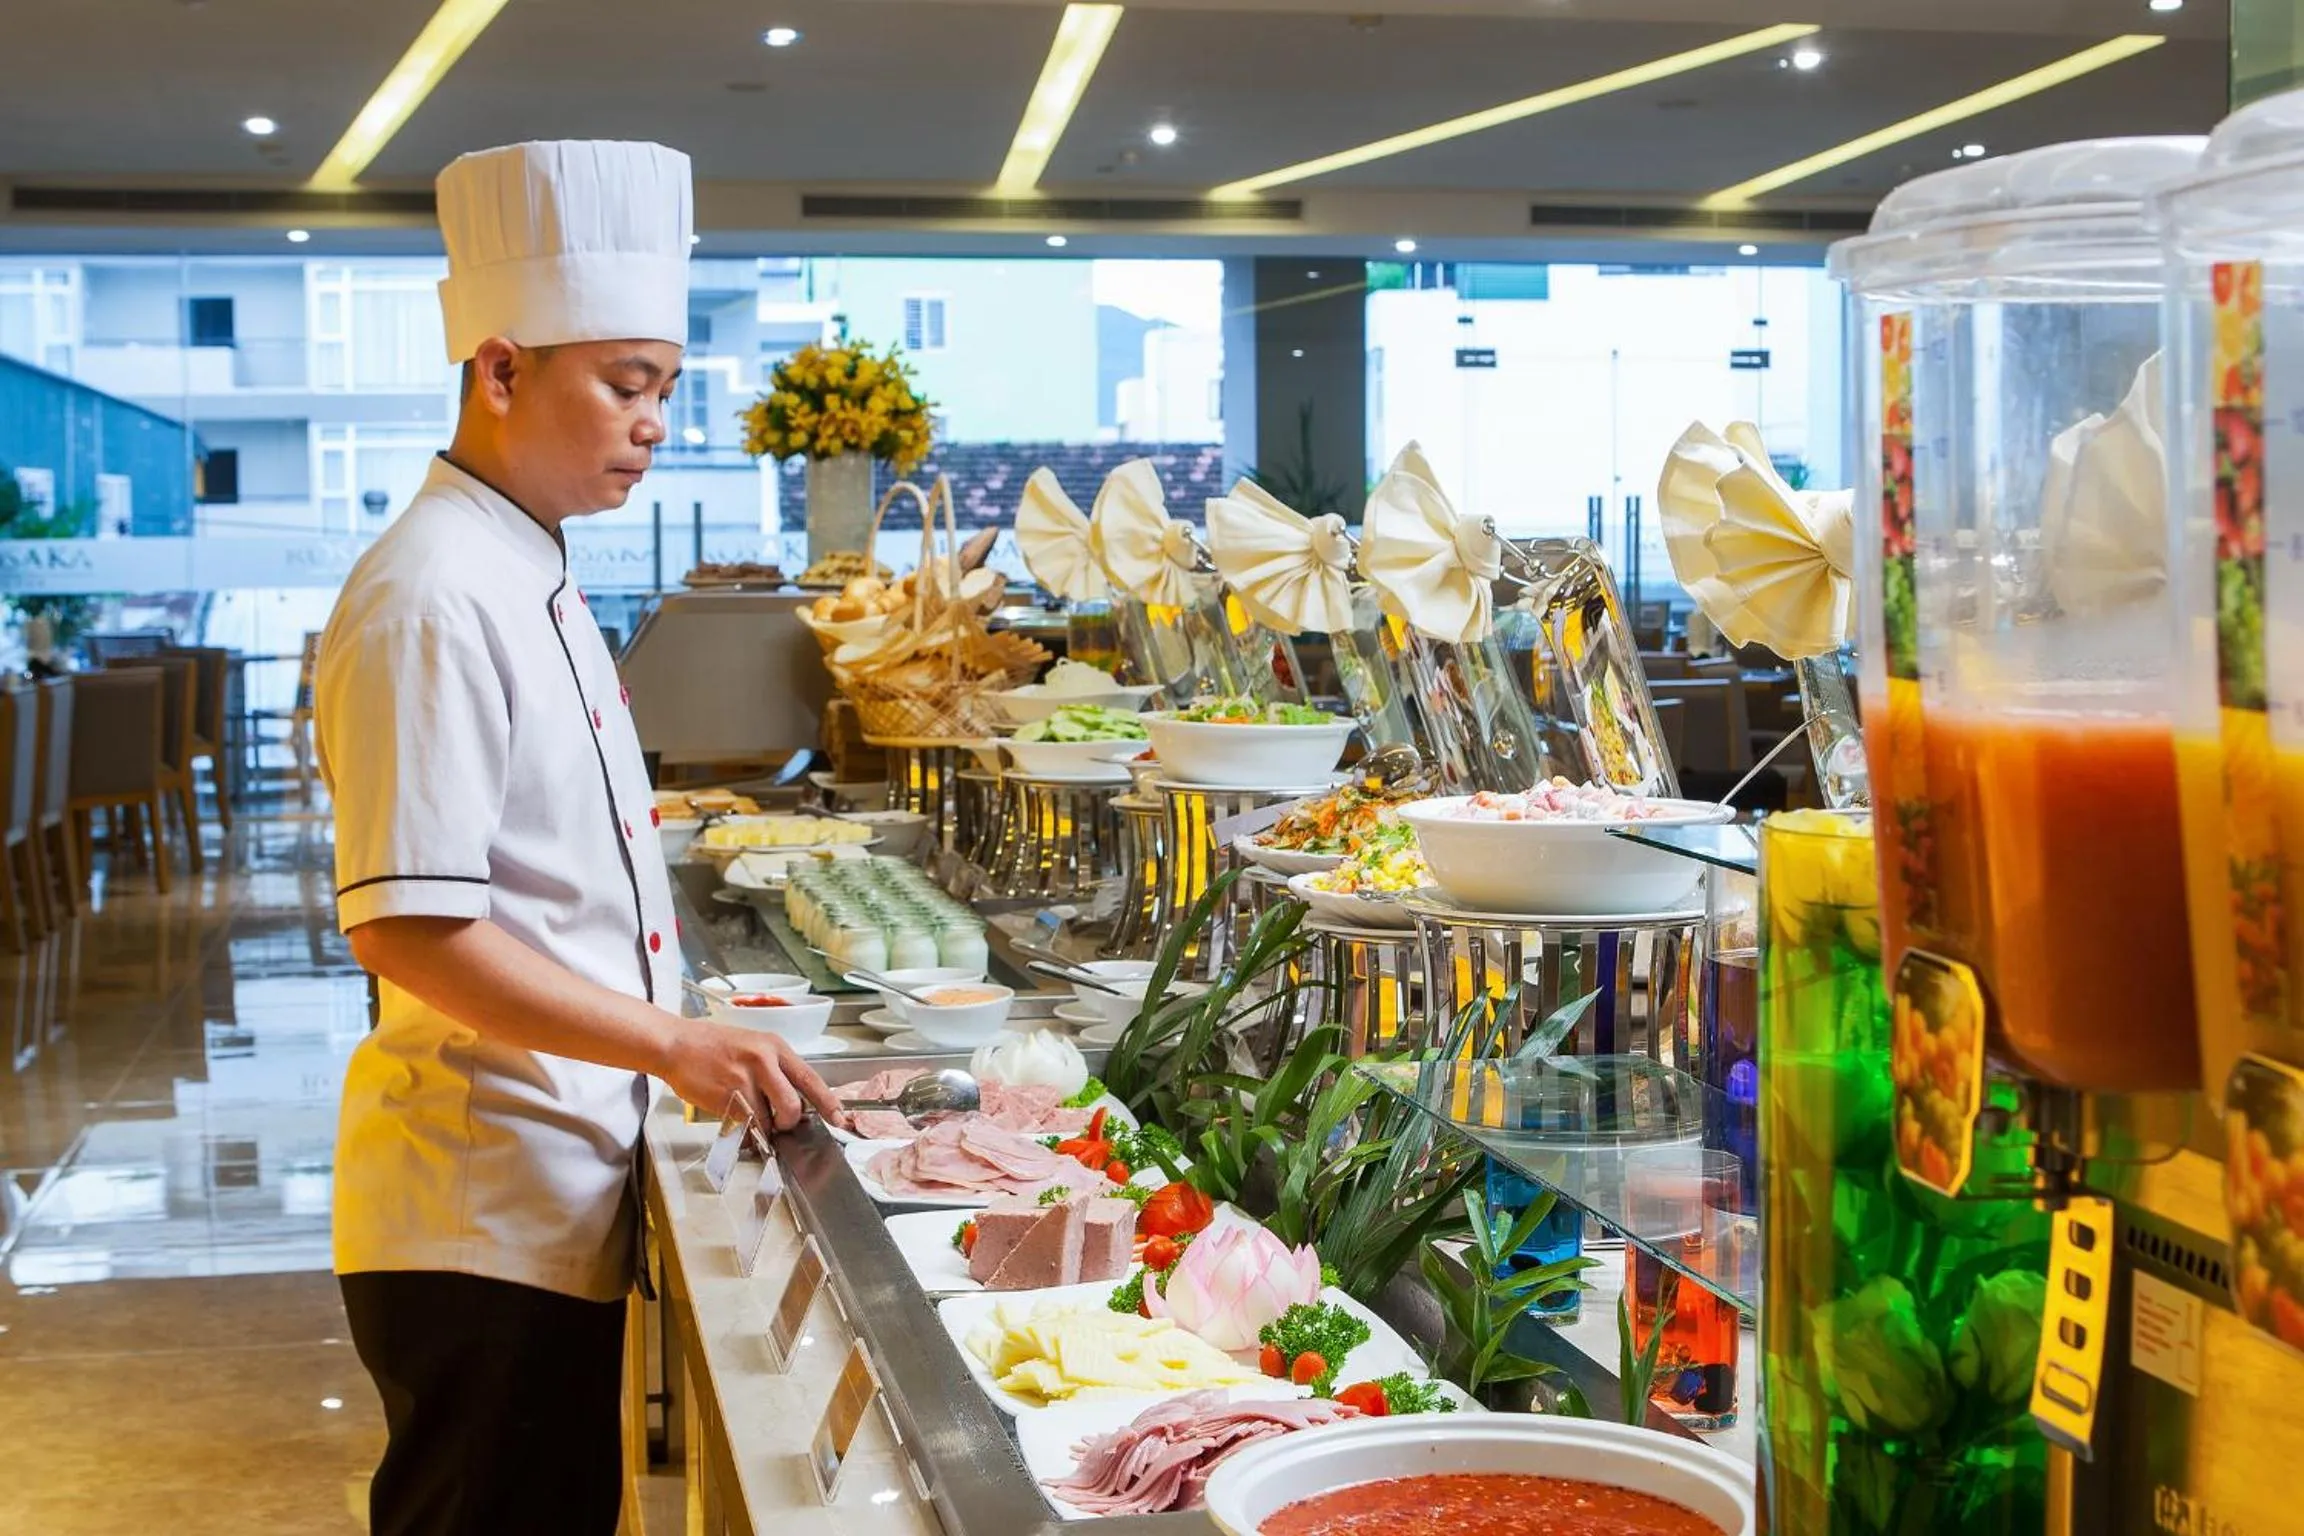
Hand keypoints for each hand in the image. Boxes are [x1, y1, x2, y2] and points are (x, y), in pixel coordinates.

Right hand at [661, 1018, 847, 1131]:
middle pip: (792, 1106)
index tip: (840, 1118)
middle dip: (788, 1123)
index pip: (811, 1078)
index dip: (828, 1102)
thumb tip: (796, 1100)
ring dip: (763, 1127)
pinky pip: (746, 1125)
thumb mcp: (753, 1046)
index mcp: (775, 1046)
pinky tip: (735, 1117)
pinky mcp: (725, 1097)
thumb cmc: (712, 1046)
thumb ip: (776, 1069)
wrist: (676, 1045)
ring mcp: (743, 1080)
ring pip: (768, 1120)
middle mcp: (763, 1061)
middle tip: (779, 1123)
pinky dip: (745, 1130)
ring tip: (749, 1113)